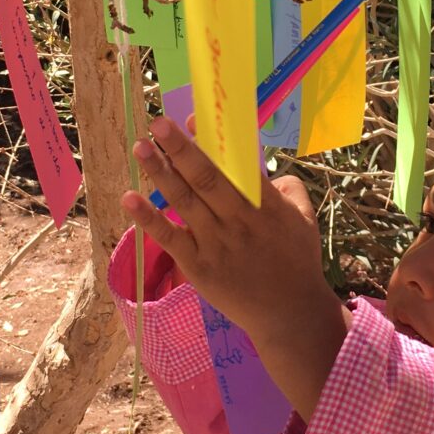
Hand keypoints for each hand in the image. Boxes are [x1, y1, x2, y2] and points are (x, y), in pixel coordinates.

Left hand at [122, 118, 350, 416]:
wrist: (289, 315)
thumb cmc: (297, 262)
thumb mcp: (304, 220)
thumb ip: (288, 188)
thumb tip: (263, 165)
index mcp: (267, 205)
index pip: (238, 165)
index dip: (214, 140)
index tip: (192, 117)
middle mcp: (240, 221)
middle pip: (206, 178)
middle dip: (180, 148)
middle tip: (158, 122)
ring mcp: (217, 244)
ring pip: (185, 202)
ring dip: (160, 172)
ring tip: (140, 147)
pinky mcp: (199, 266)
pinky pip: (170, 238)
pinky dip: (148, 218)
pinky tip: (129, 198)